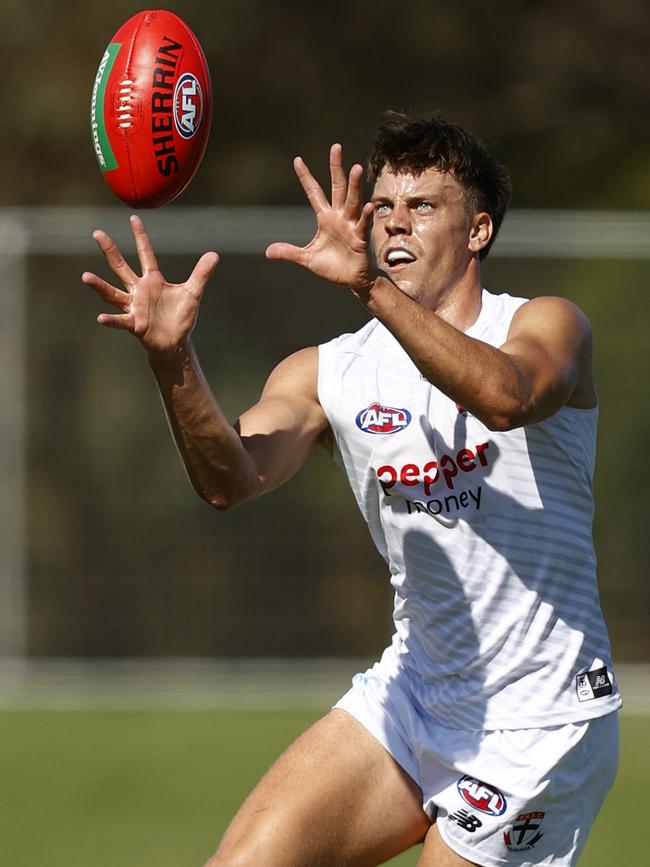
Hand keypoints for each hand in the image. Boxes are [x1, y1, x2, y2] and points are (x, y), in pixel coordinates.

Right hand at [82, 215, 218, 358]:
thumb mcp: (193, 293)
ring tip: (85, 276)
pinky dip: (111, 320)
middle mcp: (139, 290)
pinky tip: (100, 318)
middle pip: (121, 267)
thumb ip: (201, 274)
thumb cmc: (180, 317)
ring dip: (100, 286)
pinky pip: (120, 321)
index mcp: (153, 280)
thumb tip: (215, 254)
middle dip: (110, 250)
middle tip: (97, 233)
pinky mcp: (135, 324)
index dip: (140, 236)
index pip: (145, 253)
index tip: (134, 217)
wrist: (175, 342)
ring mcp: (134, 307)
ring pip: (113, 293)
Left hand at [266, 143, 375, 297]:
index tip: (297, 160)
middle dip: (336, 167)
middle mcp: (339, 217)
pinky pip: (363, 224)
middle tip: (335, 147)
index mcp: (325, 218)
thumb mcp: (306, 259)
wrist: (351, 281)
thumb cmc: (332, 267)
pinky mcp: (361, 238)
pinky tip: (369, 205)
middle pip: (337, 187)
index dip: (306, 177)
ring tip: (356, 167)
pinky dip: (367, 216)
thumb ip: (289, 252)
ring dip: (354, 186)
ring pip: (352, 201)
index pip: (314, 192)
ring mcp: (351, 225)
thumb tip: (267, 252)